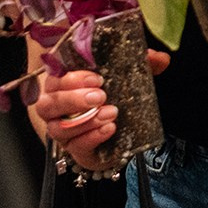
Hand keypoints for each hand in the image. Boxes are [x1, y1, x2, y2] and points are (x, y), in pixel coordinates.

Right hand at [33, 51, 168, 171]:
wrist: (122, 133)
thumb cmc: (115, 96)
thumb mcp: (128, 76)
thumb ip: (143, 64)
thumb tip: (159, 58)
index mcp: (62, 85)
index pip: (54, 78)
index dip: (70, 78)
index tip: (96, 78)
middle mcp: (55, 108)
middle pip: (48, 104)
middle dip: (73, 99)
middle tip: (100, 96)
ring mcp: (61, 130)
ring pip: (57, 128)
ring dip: (85, 120)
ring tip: (111, 113)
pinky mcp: (73, 149)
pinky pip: (75, 146)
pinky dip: (91, 138)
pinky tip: (108, 129)